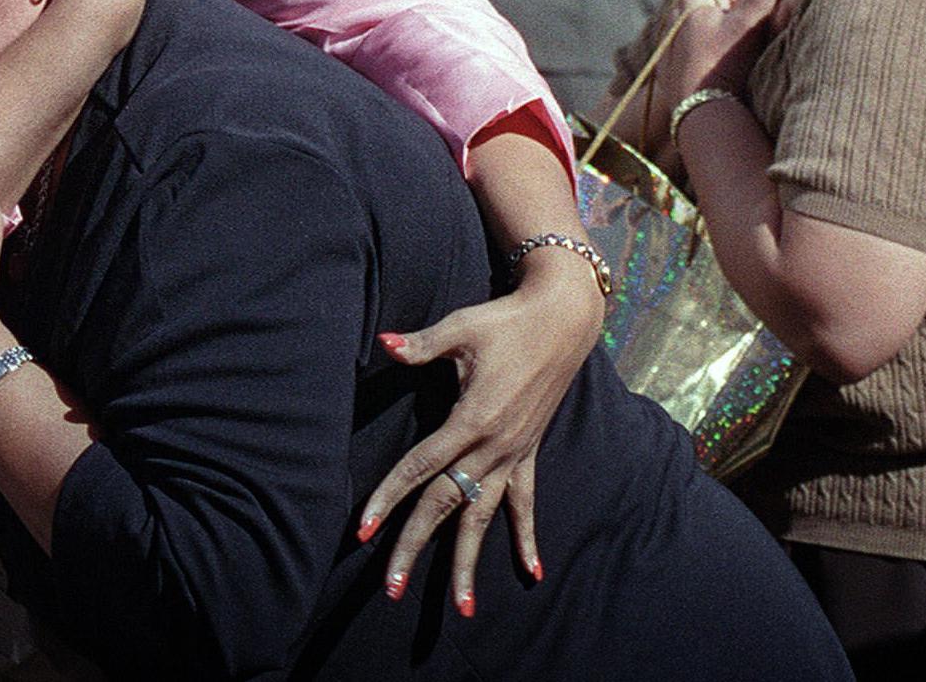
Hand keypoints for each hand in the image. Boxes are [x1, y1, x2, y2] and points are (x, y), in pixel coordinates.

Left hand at [357, 247, 601, 612]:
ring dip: (471, 562)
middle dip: (416, 547)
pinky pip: (525, 502)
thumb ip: (421, 344)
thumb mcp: (461, 327)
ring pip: (485, 517)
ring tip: (461, 606)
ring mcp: (513, 454)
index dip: (387, 498)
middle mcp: (493, 446)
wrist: (562, 319)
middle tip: (391, 587)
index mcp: (471, 419)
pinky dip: (527, 538)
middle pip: (446, 505)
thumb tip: (384, 344)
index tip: (363, 529)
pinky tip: (531, 573)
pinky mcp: (529, 452)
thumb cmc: (505, 320)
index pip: (420, 468)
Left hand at [656, 0, 805, 111]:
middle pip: (727, 3)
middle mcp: (676, 14)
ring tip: (768, 32)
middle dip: (756, 2)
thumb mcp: (749, 22)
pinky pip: (707, 47)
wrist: (699, 115)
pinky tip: (743, 57)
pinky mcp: (675, 66)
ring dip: (741, 25)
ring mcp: (674, 41)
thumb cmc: (723, 64)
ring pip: (717, 25)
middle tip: (785, 5)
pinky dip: (726, 46)